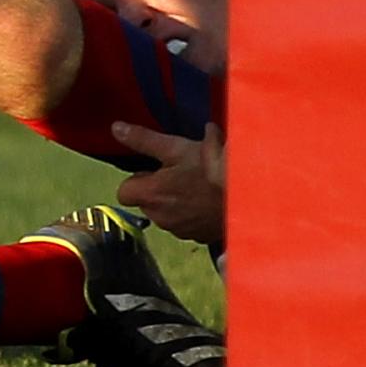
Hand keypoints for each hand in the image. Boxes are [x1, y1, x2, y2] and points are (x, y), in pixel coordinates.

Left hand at [112, 121, 224, 247]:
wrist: (250, 196)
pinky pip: (184, 225)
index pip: (124, 192)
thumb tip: (115, 128)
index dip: (138, 180)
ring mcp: (179, 231)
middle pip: (145, 203)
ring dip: (173, 203)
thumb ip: (143, 140)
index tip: (157, 171)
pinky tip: (207, 202)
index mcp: (150, 195)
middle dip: (156, 191)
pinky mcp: (198, 237)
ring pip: (165, 215)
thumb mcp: (176, 148)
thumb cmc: (211, 168)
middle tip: (180, 175)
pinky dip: (190, 215)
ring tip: (196, 187)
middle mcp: (160, 218)